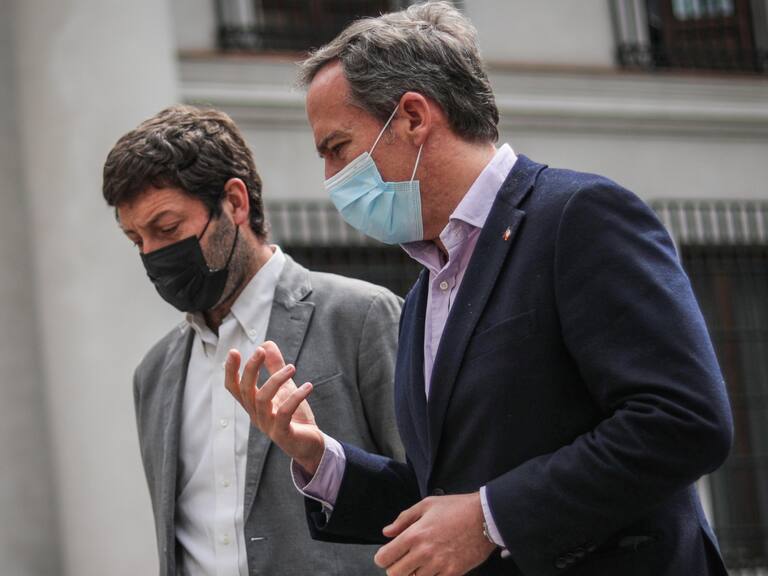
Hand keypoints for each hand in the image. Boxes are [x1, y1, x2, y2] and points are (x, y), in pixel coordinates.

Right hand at [225, 340, 324, 474]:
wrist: (311, 445)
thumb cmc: (295, 416)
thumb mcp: (285, 388)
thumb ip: (274, 367)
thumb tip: (266, 343)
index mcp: (253, 405)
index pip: (234, 388)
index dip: (231, 371)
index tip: (233, 351)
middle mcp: (256, 415)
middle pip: (246, 390)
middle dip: (251, 368)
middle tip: (260, 350)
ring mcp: (268, 426)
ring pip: (262, 399)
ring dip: (276, 379)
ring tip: (292, 367)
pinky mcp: (283, 434)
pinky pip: (284, 413)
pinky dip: (295, 397)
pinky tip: (308, 386)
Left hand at [374, 492, 496, 575]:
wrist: (485, 518)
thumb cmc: (456, 508)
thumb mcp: (427, 505)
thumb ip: (403, 519)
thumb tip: (387, 532)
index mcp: (414, 534)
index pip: (384, 558)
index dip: (383, 557)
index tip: (389, 554)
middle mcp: (423, 553)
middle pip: (395, 574)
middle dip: (396, 568)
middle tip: (404, 560)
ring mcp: (438, 565)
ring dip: (413, 574)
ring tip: (420, 564)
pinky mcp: (453, 573)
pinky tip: (434, 568)